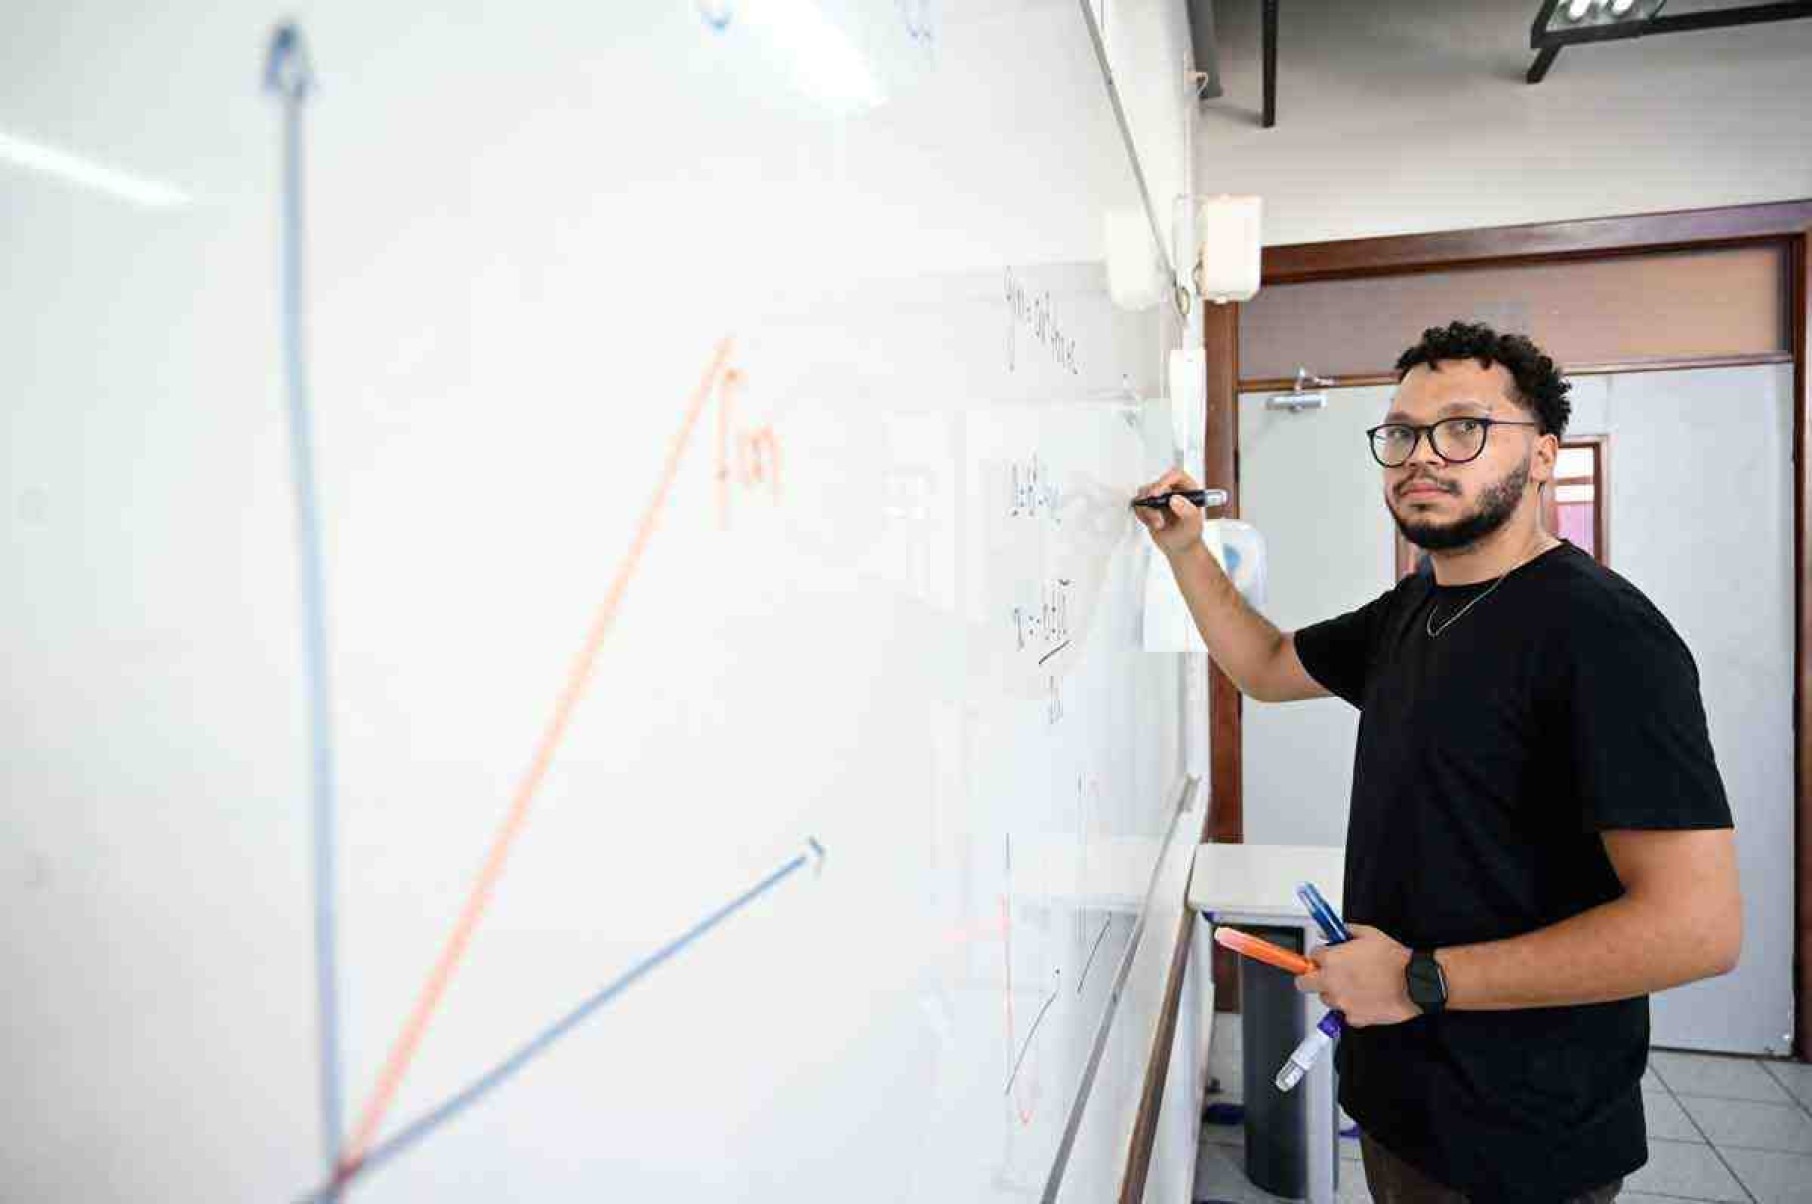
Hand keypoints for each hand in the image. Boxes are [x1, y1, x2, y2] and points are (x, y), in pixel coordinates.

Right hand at [1133, 468, 1205, 558]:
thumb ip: (1187, 511)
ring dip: (1148, 511)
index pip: (1175, 475)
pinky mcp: (1149, 507)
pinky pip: (1139, 505)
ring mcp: (1160, 499)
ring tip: (1158, 524)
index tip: (1157, 493)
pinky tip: (1152, 524)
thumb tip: (1175, 499)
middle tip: (1153, 511)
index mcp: (1188, 489)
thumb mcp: (1192, 524)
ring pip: (1145, 495)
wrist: (1179, 548)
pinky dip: (1142, 515)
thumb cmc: (1189, 535)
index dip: (1164, 481)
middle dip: (1152, 498)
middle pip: (1156, 484)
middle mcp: (1173, 491)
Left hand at [1293, 924, 1418, 1027]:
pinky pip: (1345, 1013)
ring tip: (1355, 985)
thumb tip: (1329, 932)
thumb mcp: (1368, 934)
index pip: (1310, 957)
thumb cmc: (1394, 959)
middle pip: (1303, 983)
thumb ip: (1344, 931)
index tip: (1324, 957)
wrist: (1414, 983)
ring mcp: (1341, 1002)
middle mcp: (1331, 982)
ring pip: (1326, 998)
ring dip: (1334, 992)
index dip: (1319, 956)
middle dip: (1310, 977)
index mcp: (1331, 960)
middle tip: (1322, 974)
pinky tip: (1366, 998)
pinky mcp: (1353, 1018)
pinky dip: (1352, 1007)